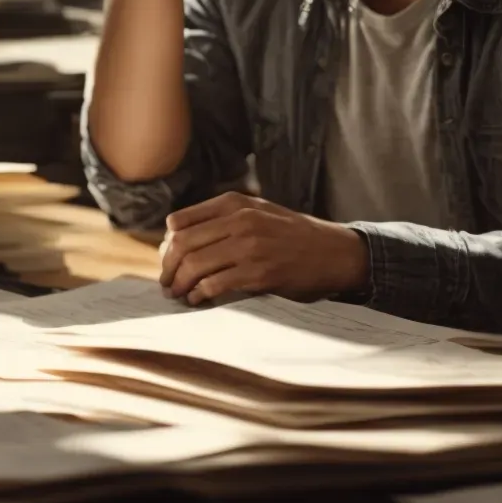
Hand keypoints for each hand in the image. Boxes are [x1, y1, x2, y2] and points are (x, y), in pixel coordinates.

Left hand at [159, 193, 368, 305]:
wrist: (335, 252)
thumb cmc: (293, 235)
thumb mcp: (258, 211)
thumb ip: (223, 217)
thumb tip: (175, 233)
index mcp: (235, 203)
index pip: (180, 222)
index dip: (167, 245)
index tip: (168, 261)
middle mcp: (240, 220)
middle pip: (182, 245)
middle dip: (168, 268)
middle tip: (166, 283)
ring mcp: (250, 246)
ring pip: (195, 265)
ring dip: (180, 284)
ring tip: (177, 294)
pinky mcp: (259, 273)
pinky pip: (215, 284)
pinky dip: (199, 294)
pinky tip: (197, 300)